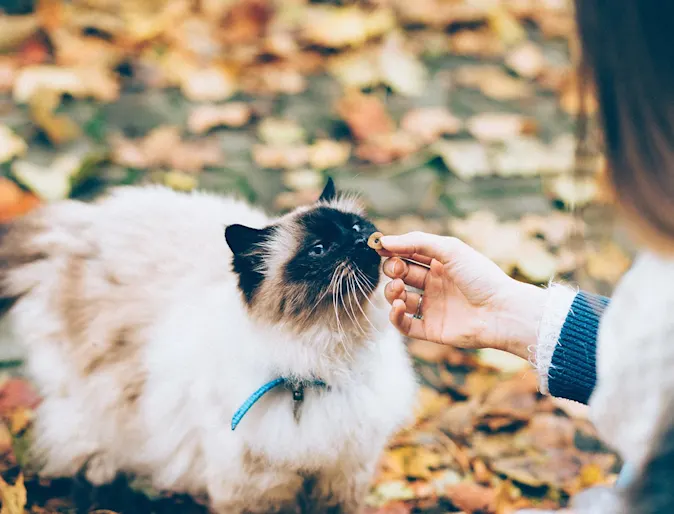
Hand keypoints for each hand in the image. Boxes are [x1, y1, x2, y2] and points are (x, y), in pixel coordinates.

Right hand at [378, 232, 546, 359]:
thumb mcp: (450, 249)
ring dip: (392, 292)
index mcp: (440, 264)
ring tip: (400, 290)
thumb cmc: (481, 277)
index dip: (393, 251)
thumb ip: (416, 242)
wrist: (501, 311)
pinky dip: (395, 316)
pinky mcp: (431, 329)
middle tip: (397, 270)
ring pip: (399, 299)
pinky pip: (404, 325)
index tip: (380, 248)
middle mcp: (434, 285)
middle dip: (392, 270)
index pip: (408, 254)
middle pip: (401, 275)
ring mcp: (432, 307)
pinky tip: (399, 306)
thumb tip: (384, 241)